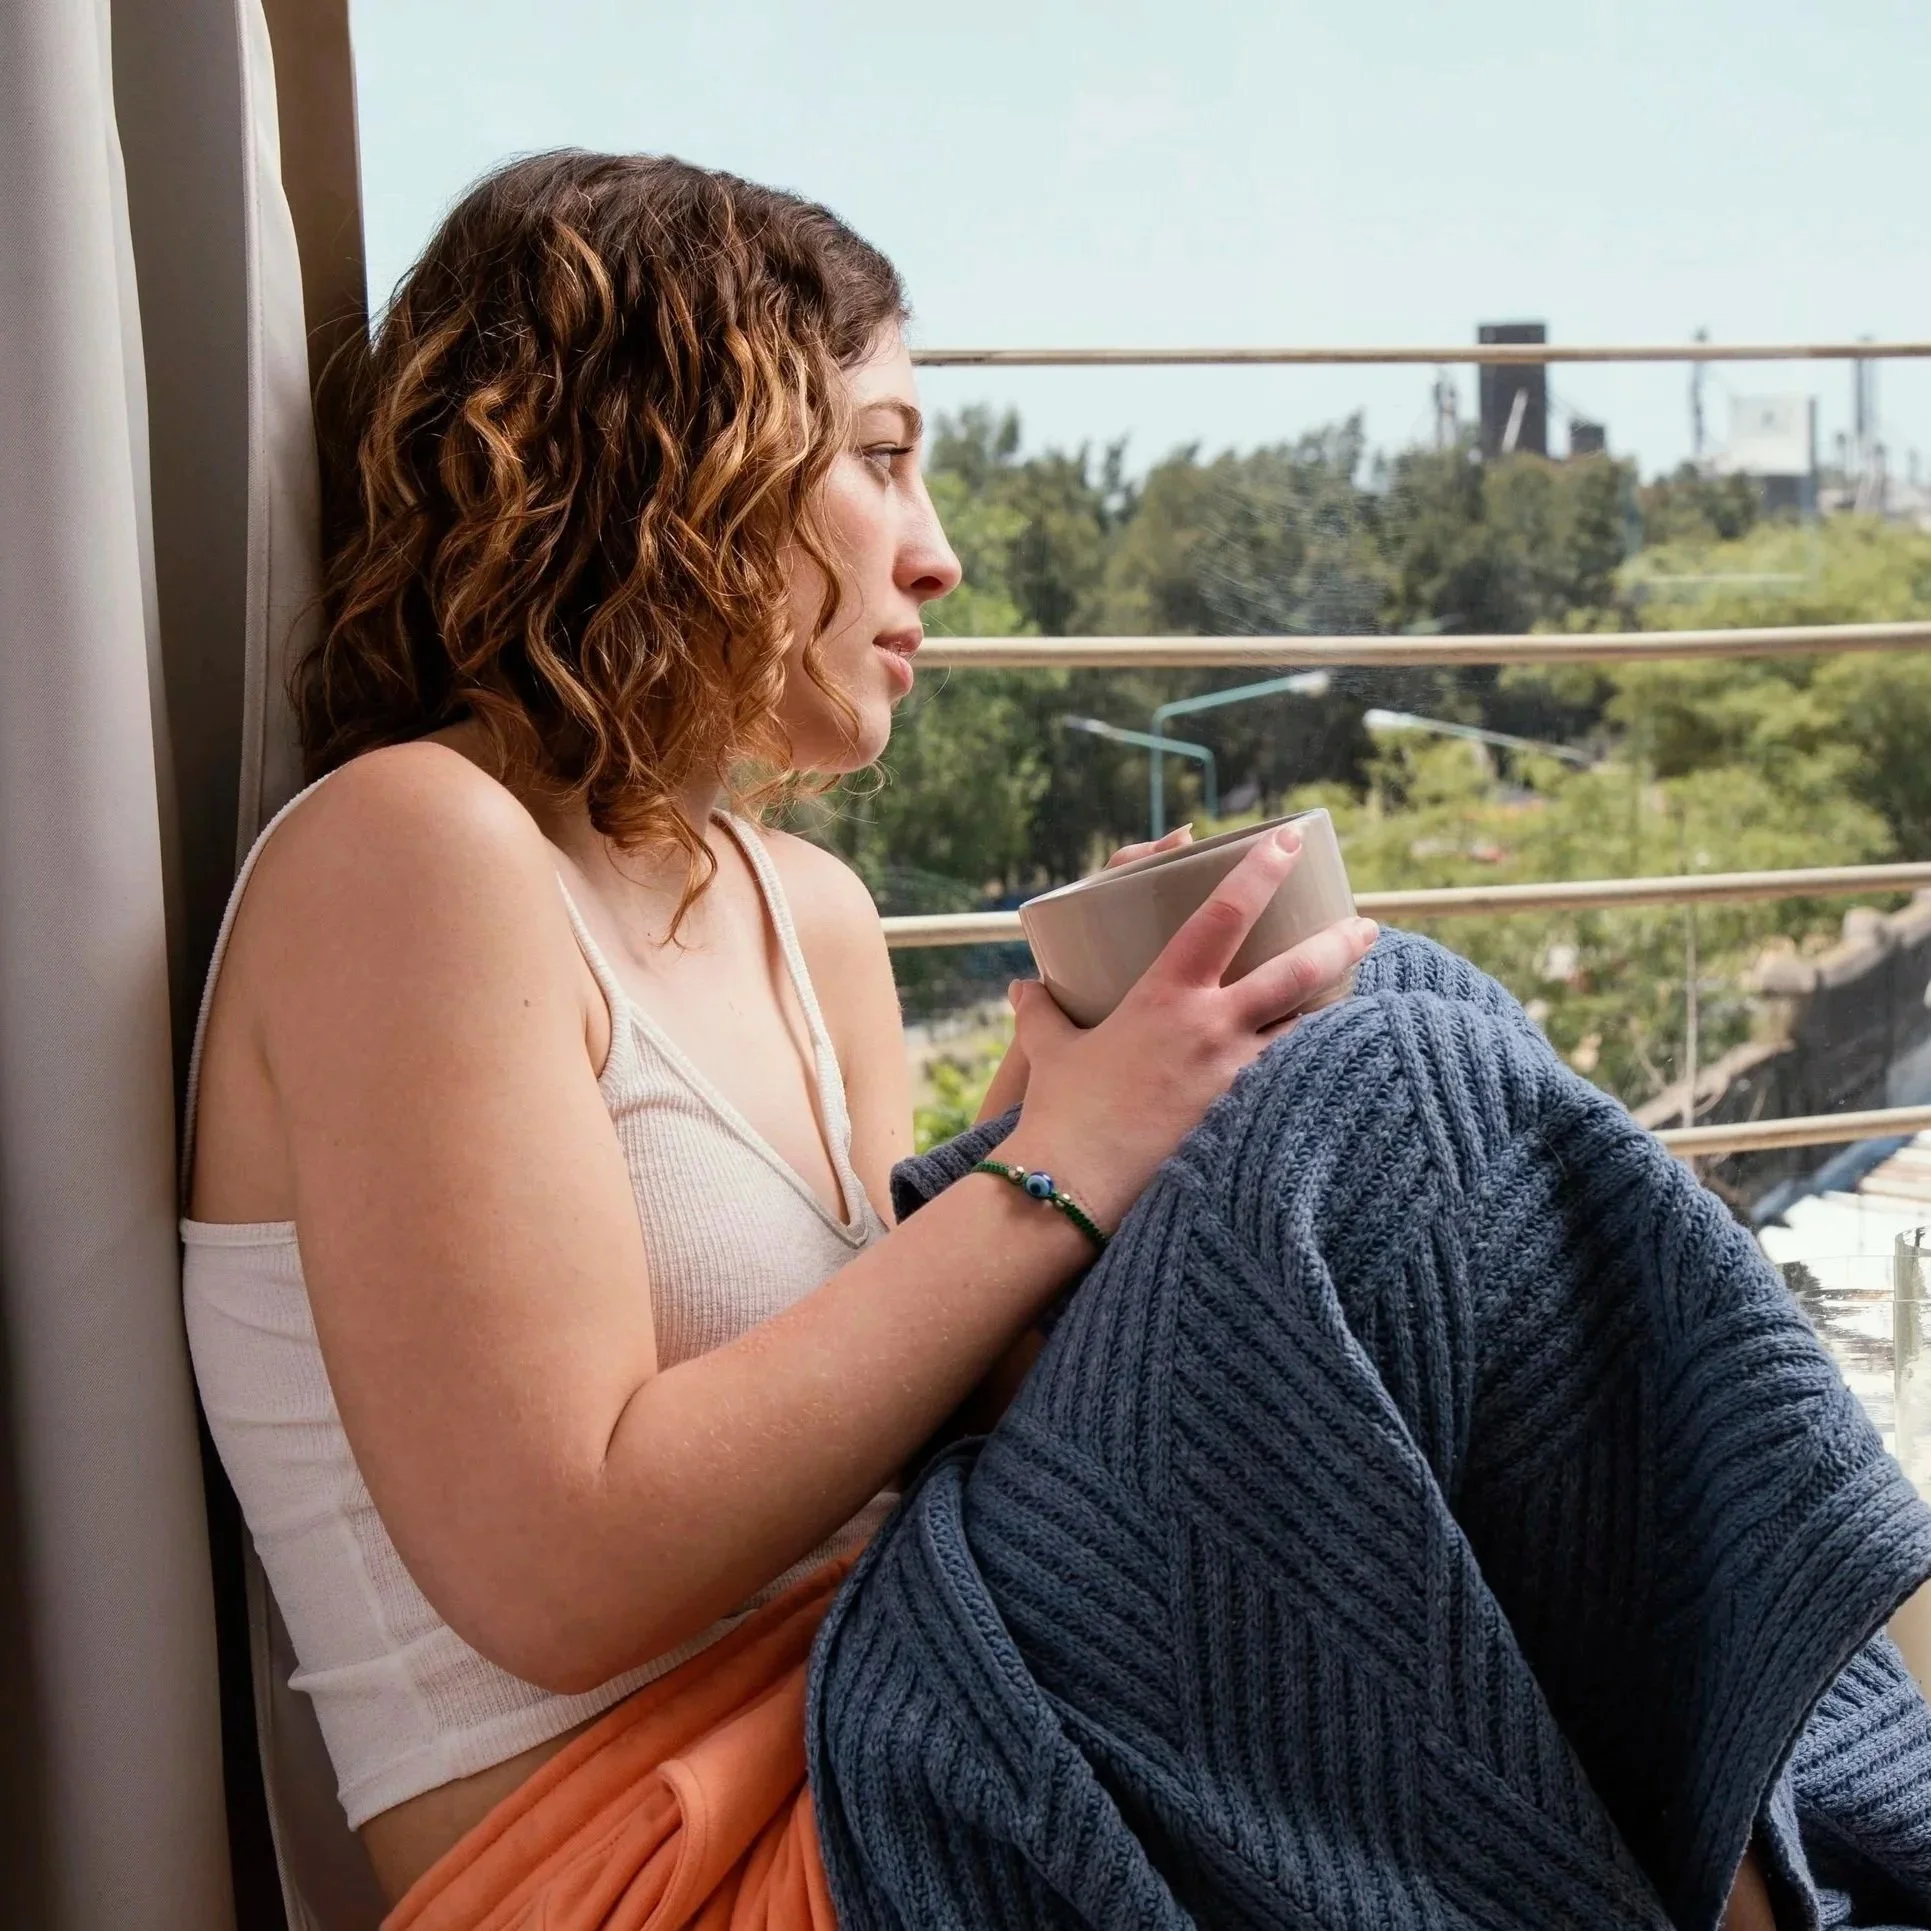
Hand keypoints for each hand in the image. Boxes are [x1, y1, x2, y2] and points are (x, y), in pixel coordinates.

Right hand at [1000, 822, 1376, 1230]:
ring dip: (1341, 1009)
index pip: (1224, 914)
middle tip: (1368, 925)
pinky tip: (1344, 1068)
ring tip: (1366, 999)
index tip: (1288, 840)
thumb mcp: (1052, 1053)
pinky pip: (1300, 1085)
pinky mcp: (1248, 1122)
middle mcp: (1212, 1027)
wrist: (1074, 1189)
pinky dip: (1324, 1070)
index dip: (1261, 871)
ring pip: (1310, 1030)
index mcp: (1166, 995)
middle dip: (1340, 942)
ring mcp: (1238, 1077)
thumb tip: (1022, 988)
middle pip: (1297, 971)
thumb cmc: (1061, 1116)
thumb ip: (1042, 1014)